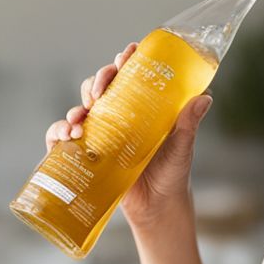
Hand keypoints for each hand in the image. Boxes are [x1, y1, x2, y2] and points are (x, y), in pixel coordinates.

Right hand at [43, 41, 213, 228]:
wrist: (158, 208)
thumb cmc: (173, 174)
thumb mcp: (182, 146)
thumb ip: (189, 122)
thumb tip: (205, 97)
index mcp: (141, 107)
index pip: (130, 75)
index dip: (124, 60)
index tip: (125, 55)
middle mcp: (119, 116)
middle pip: (101, 86)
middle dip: (96, 81)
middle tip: (98, 93)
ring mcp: (101, 134)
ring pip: (81, 108)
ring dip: (75, 108)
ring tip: (79, 120)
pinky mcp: (87, 154)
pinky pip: (63, 137)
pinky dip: (58, 132)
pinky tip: (67, 137)